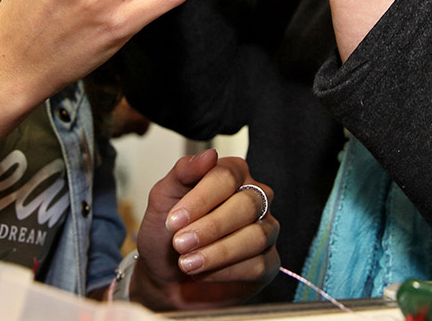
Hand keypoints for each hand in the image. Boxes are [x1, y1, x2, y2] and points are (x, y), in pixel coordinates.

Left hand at [131, 149, 278, 310]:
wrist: (164, 276)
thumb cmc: (166, 232)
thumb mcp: (163, 198)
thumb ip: (183, 172)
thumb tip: (209, 155)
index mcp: (232, 174)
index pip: (226, 177)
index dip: (200, 199)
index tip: (174, 220)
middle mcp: (254, 198)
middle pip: (246, 205)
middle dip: (210, 228)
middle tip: (180, 243)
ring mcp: (265, 229)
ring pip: (256, 236)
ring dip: (218, 252)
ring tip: (188, 263)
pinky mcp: (268, 262)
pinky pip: (259, 265)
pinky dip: (227, 272)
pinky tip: (204, 273)